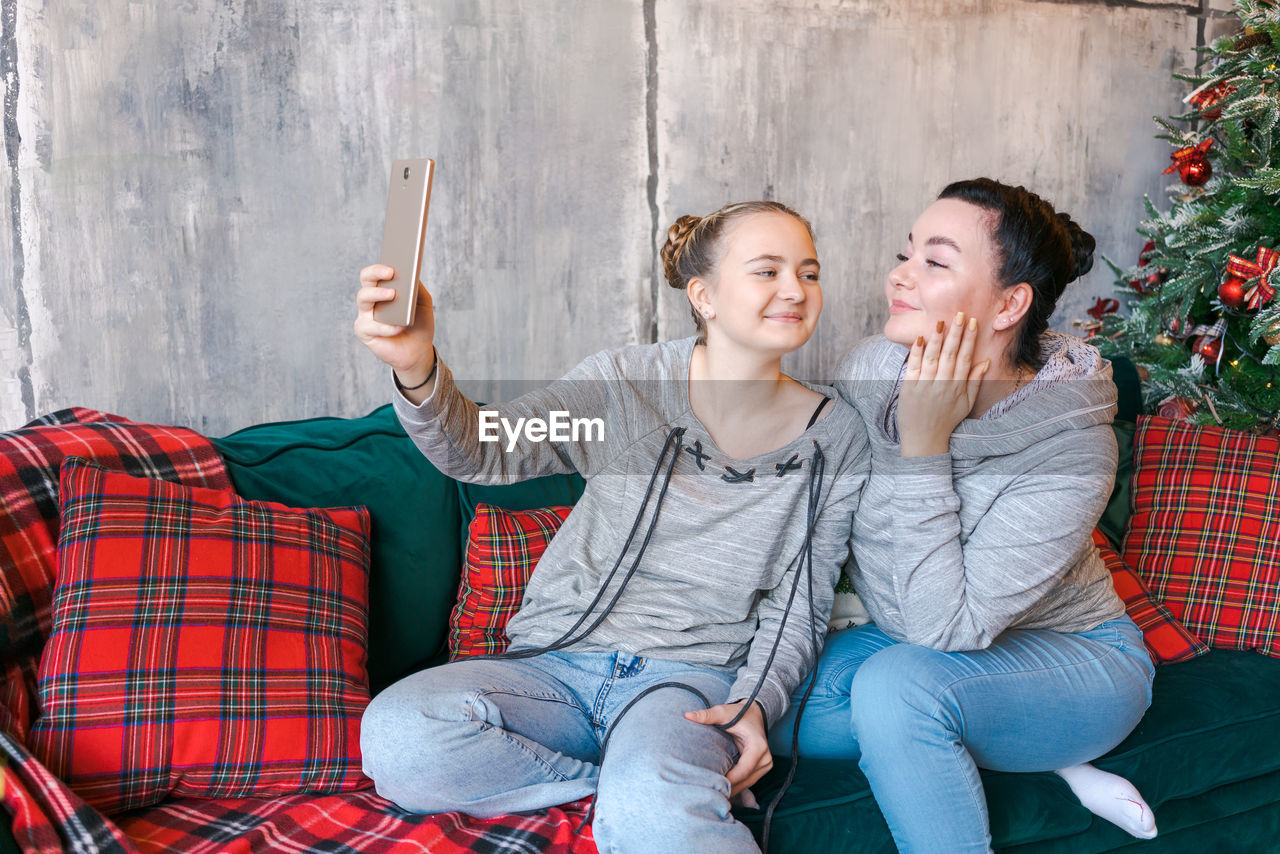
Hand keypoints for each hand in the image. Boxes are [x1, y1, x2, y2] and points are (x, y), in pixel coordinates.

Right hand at [353, 264, 436, 393]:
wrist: (418, 350)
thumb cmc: (419, 323)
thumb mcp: (423, 303)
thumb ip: (417, 288)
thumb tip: (411, 274)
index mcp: (383, 288)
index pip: (376, 271)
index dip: (381, 265)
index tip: (393, 261)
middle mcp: (371, 299)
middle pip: (366, 279)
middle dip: (376, 273)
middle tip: (390, 272)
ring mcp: (366, 314)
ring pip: (363, 298)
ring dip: (377, 294)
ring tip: (393, 294)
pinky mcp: (365, 332)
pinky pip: (371, 326)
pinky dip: (387, 327)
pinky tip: (400, 326)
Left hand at [685, 700, 772, 797]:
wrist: (754, 714)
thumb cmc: (739, 714)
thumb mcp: (723, 712)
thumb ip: (707, 715)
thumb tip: (688, 715)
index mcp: (758, 746)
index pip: (744, 770)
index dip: (729, 780)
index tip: (712, 785)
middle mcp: (765, 758)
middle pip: (746, 780)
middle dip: (729, 788)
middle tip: (709, 794)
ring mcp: (765, 765)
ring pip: (747, 784)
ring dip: (732, 789)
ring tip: (714, 794)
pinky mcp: (762, 769)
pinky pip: (748, 781)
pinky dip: (736, 785)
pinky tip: (722, 790)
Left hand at [897, 312, 988, 456]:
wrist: (924, 440)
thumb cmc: (946, 420)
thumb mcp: (966, 403)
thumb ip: (975, 381)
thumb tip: (986, 361)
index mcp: (957, 387)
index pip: (965, 358)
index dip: (970, 339)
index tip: (973, 322)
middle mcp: (943, 384)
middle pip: (951, 354)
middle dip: (956, 333)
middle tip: (960, 314)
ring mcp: (925, 386)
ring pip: (932, 358)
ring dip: (937, 339)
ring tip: (941, 322)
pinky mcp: (909, 388)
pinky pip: (913, 367)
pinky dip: (916, 352)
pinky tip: (920, 338)